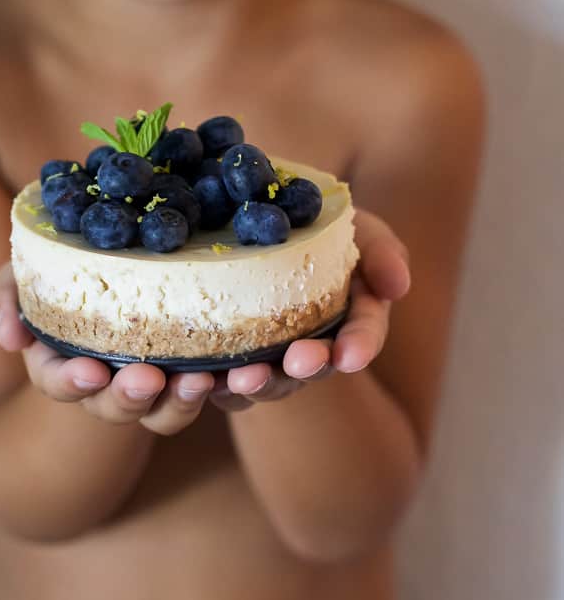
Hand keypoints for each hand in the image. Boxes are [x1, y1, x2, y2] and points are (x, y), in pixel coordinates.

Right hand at [0, 263, 214, 435]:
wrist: (131, 254)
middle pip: (117, 408)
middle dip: (131, 398)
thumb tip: (9, 336)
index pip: (59, 382)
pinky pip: (219, 391)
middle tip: (150, 379)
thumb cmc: (70, 263)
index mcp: (64, 361)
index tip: (90, 371)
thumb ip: (8, 295)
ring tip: (204, 379)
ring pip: (169, 412)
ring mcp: (157, 383)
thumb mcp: (29, 270)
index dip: (72, 382)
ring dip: (185, 401)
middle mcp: (109, 383)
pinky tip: (250, 369)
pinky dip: (233, 386)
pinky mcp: (200, 371)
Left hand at [208, 207, 410, 411]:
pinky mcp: (226, 355)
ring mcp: (269, 355)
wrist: (257, 216)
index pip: (362, 337)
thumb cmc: (318, 223)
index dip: (360, 346)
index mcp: (349, 319)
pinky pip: (220, 379)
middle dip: (306, 369)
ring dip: (257, 383)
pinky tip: (199, 376)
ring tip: (242, 377)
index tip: (352, 356)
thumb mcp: (358, 227)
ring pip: (266, 381)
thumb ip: (382, 252)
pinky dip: (211, 382)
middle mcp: (312, 345)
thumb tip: (399, 287)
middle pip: (313, 368)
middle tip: (297, 362)